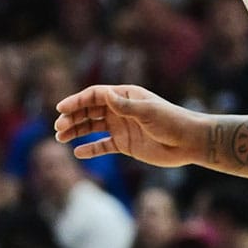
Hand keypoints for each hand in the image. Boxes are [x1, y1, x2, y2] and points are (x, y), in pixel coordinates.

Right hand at [54, 84, 205, 167]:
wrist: (188, 142)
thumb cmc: (171, 121)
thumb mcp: (148, 112)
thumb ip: (125, 105)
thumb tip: (105, 95)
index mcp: (124, 96)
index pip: (94, 96)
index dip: (76, 101)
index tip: (61, 109)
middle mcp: (119, 110)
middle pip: (89, 111)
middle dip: (72, 117)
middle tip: (58, 128)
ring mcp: (121, 127)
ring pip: (91, 127)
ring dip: (76, 131)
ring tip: (60, 138)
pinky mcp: (124, 144)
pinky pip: (102, 145)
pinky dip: (90, 149)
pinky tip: (78, 152)